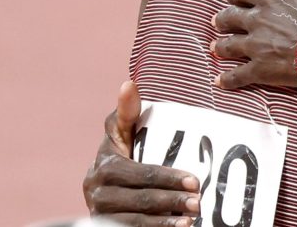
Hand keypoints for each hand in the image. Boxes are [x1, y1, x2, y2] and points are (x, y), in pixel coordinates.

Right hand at [83, 81, 200, 225]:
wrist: (104, 192)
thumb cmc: (119, 157)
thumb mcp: (121, 135)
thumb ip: (127, 113)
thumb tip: (128, 84)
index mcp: (103, 167)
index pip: (140, 173)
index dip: (167, 178)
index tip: (195, 180)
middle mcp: (98, 193)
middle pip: (140, 199)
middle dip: (172, 201)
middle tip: (198, 202)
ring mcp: (101, 214)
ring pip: (135, 221)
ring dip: (165, 222)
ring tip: (192, 220)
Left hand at [214, 0, 296, 89]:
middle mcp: (256, 20)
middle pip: (228, 18)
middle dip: (222, 19)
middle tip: (218, 21)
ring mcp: (256, 47)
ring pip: (228, 46)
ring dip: (221, 46)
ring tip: (217, 47)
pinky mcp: (261, 70)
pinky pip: (237, 76)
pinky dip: (228, 79)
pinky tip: (220, 81)